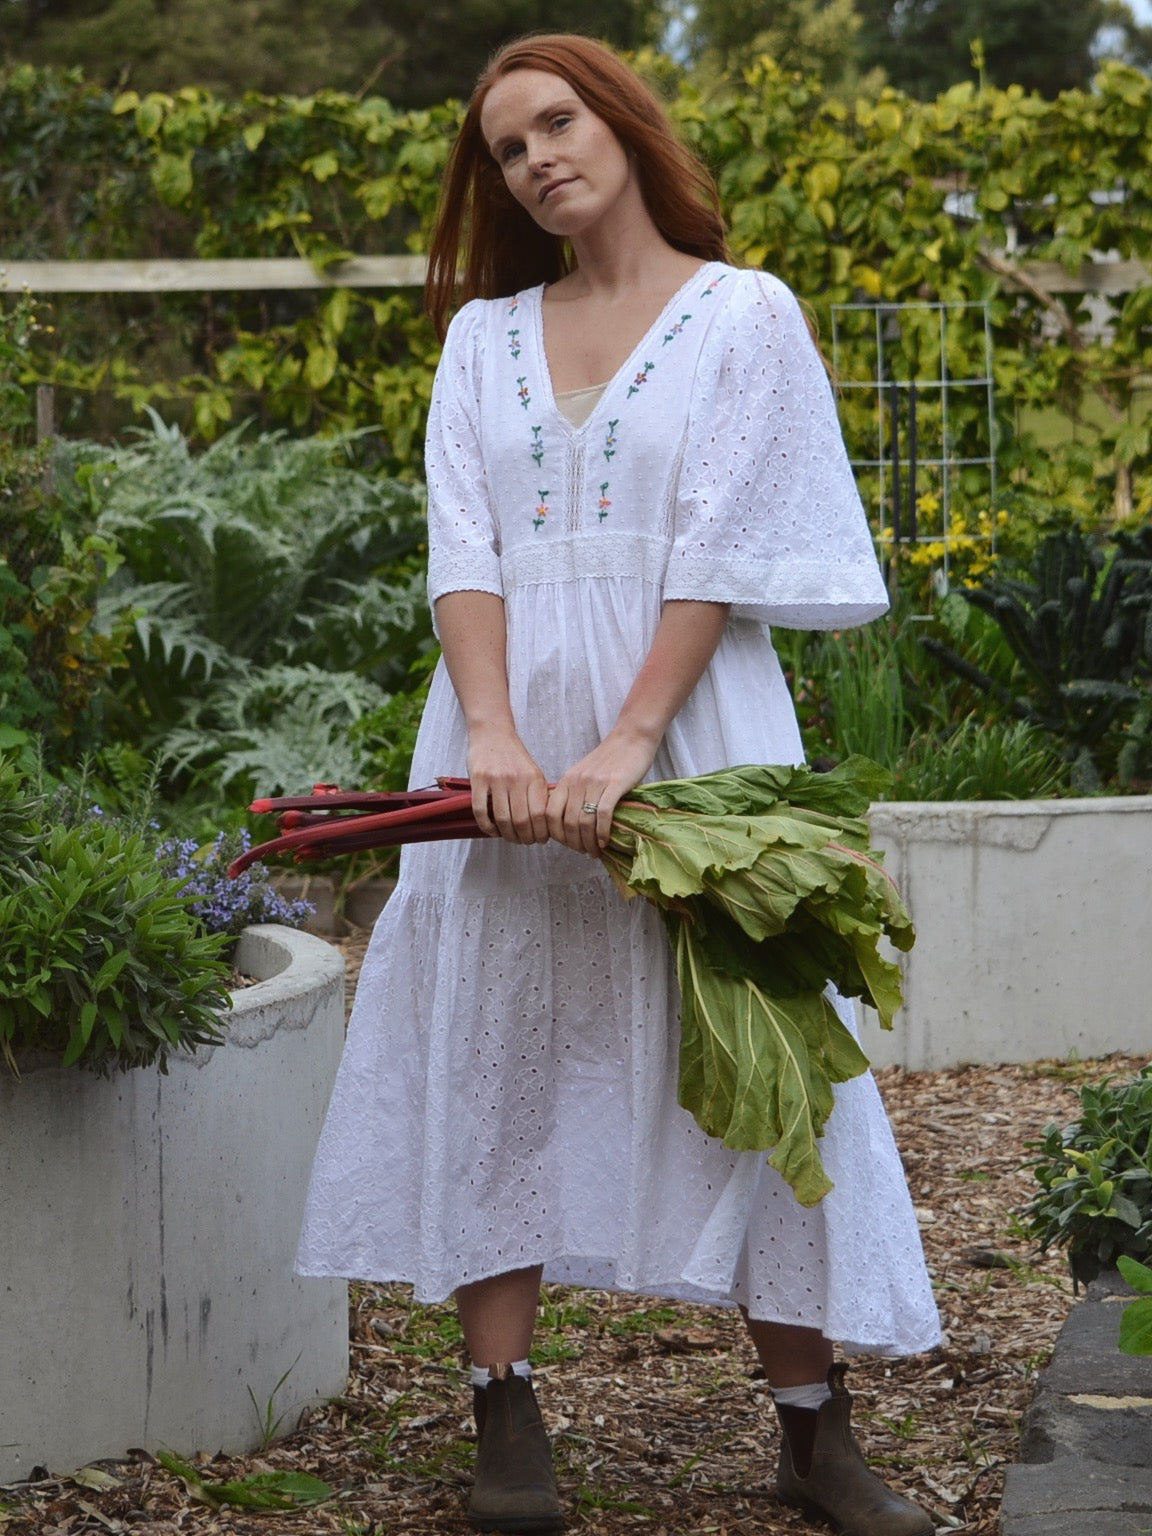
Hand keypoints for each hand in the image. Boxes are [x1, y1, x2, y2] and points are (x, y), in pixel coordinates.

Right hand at [467, 726, 549, 843]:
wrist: (493, 733)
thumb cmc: (514, 757)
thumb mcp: (533, 773)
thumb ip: (539, 796)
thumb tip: (545, 827)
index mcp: (534, 779)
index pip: (540, 814)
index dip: (541, 833)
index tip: (540, 839)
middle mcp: (517, 779)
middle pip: (521, 821)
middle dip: (524, 838)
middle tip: (524, 842)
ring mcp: (496, 779)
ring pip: (502, 818)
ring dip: (506, 835)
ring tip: (509, 837)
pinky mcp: (478, 779)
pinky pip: (480, 810)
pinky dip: (486, 826)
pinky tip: (492, 830)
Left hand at [546, 727, 658, 856]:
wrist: (632, 737)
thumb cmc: (611, 759)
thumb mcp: (585, 775)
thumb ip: (576, 794)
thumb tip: (572, 826)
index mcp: (567, 780)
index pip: (550, 814)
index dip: (556, 834)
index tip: (568, 844)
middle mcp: (577, 782)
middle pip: (567, 822)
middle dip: (574, 843)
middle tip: (584, 852)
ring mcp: (595, 783)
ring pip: (584, 821)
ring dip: (588, 842)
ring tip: (595, 851)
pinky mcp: (615, 784)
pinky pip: (603, 814)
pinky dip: (602, 832)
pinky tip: (605, 841)